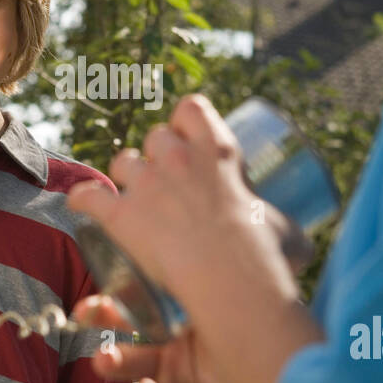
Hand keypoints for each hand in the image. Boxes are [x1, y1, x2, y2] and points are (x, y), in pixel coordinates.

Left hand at [66, 94, 293, 318]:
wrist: (228, 274)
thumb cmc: (264, 252)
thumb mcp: (288, 232)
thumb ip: (289, 230)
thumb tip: (298, 244)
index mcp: (217, 150)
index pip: (192, 109)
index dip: (187, 121)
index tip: (190, 140)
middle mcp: (177, 157)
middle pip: (154, 136)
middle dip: (157, 155)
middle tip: (166, 183)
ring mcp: (146, 183)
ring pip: (123, 162)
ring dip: (126, 178)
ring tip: (133, 200)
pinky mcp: (121, 214)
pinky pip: (88, 194)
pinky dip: (83, 200)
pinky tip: (84, 205)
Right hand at [74, 295, 259, 382]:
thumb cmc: (272, 339)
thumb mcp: (236, 302)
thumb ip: (209, 277)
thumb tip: (186, 232)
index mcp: (175, 334)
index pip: (127, 324)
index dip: (102, 316)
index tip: (89, 308)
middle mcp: (170, 369)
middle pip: (122, 364)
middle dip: (107, 360)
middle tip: (106, 358)